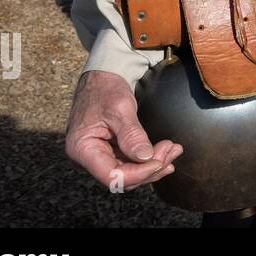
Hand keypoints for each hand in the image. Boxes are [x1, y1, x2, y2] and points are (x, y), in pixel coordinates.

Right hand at [64, 70, 181, 190]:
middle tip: (173, 150)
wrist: (102, 77)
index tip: (160, 160)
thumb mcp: (120, 109)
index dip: (138, 173)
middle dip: (150, 167)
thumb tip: (145, 157)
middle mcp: (86, 158)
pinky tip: (165, 153)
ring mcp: (97, 157)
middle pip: (122, 177)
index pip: (111, 175)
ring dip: (153, 164)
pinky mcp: (108, 152)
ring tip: (174, 150)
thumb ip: (131, 134)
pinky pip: (129, 163)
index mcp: (81, 149)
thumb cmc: (106, 89)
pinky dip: (148, 160)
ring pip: (129, 173)